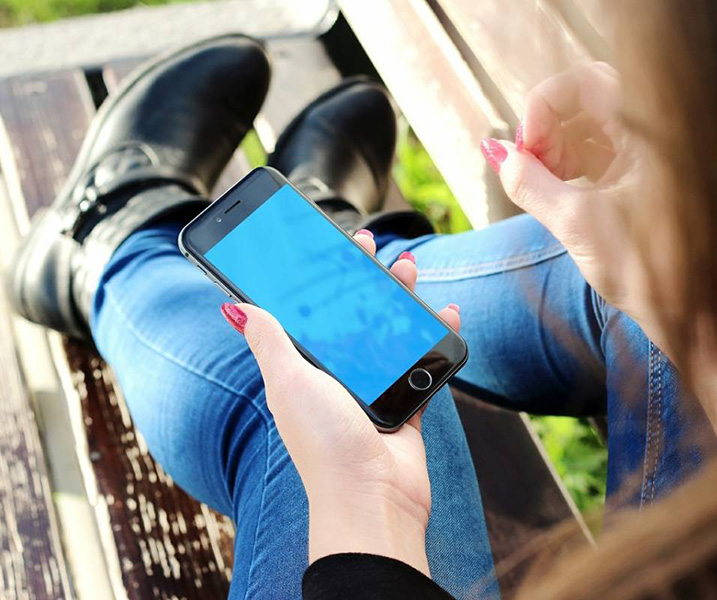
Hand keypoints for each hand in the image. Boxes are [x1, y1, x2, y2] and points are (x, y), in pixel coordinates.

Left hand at [228, 234, 460, 574]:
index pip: (311, 313)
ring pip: (390, 333)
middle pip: (353, 316)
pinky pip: (421, 363)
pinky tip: (445, 314)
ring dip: (400, 299)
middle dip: (362, 280)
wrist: (373, 497)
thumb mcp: (290, 382)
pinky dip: (434, 337)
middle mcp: (338, 377)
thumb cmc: (324, 442)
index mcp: (306, 370)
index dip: (318, 279)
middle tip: (370, 248)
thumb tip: (233, 306)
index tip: (327, 248)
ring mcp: (373, 390)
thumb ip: (269, 341)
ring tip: (408, 270)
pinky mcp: (405, 404)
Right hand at [483, 62, 666, 348]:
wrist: (695, 315)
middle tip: (525, 168)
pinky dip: (569, 166)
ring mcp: (649, 155)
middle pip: (585, 102)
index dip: (544, 106)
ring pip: (588, 128)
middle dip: (546, 130)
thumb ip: (529, 185)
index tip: (523, 148)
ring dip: (554, 150)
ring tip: (538, 185)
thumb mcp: (577, 225)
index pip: (586, 83)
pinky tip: (555, 191)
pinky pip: (598, 153)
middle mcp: (655, 133)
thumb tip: (495, 154)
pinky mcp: (642, 177)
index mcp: (653, 131)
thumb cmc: (650, 272)